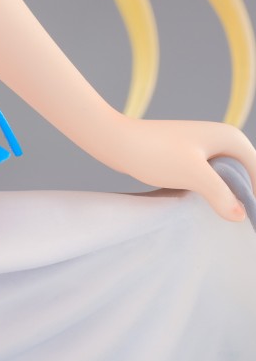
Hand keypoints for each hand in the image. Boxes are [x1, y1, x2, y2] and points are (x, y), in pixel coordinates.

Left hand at [98, 117, 255, 222]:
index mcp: (230, 137)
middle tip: (240, 223)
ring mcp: (204, 146)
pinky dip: (213, 192)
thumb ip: (222, 195)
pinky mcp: (189, 155)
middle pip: (246, 174)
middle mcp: (221, 137)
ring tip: (226, 219)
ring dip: (228, 196)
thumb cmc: (156, 154)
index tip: (251, 220)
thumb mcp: (194, 176)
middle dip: (245, 196)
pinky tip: (207, 208)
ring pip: (228, 177)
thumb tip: (241, 215)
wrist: (117, 141)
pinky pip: (211, 177)